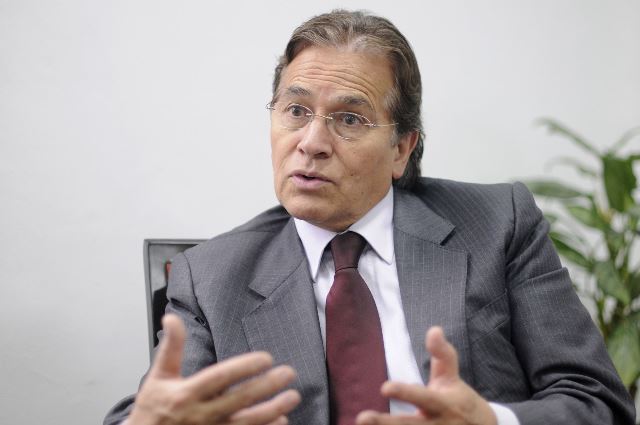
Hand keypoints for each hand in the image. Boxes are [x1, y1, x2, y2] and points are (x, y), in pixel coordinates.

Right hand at [127, 314, 300, 424]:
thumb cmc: (152, 410)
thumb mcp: (158, 376)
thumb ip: (171, 347)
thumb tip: (172, 317)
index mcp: (186, 394)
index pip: (220, 378)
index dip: (244, 367)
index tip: (266, 358)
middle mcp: (200, 414)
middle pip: (239, 400)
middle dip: (266, 386)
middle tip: (288, 373)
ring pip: (245, 422)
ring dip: (271, 410)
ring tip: (291, 397)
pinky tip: (281, 421)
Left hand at [356, 327, 496, 424]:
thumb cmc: (459, 399)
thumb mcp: (452, 376)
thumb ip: (442, 353)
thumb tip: (434, 329)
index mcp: (442, 404)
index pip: (422, 398)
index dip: (405, 393)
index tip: (384, 387)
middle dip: (385, 423)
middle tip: (362, 418)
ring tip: (360, 424)